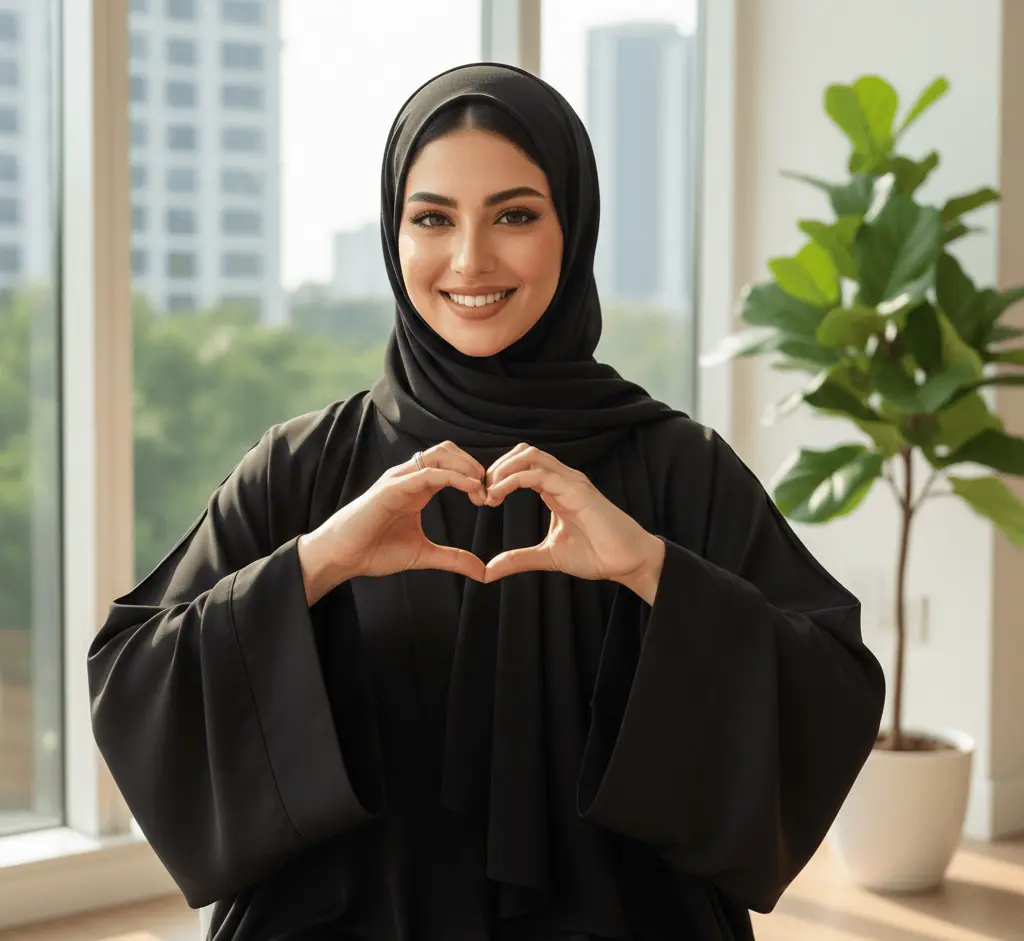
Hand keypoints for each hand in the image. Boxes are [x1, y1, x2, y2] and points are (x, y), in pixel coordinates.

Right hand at [299, 441, 487, 596]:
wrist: (341, 556)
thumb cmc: (374, 551)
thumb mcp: (423, 554)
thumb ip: (453, 558)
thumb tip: (483, 571)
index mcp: (417, 487)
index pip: (452, 465)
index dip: (475, 477)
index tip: (491, 499)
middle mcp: (409, 477)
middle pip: (449, 451)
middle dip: (474, 465)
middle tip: (490, 491)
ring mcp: (400, 479)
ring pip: (440, 455)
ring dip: (467, 467)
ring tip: (482, 489)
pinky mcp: (391, 487)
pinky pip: (427, 473)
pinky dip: (453, 477)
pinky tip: (470, 489)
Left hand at [481, 444, 664, 598]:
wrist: (627, 562)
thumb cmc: (596, 555)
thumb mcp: (548, 556)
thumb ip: (518, 559)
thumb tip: (488, 571)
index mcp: (556, 488)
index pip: (522, 465)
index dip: (498, 476)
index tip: (483, 499)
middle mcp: (563, 479)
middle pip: (523, 452)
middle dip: (496, 467)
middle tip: (481, 493)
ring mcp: (571, 481)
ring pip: (529, 455)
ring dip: (502, 470)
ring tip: (488, 493)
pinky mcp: (577, 489)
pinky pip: (538, 473)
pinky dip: (512, 480)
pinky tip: (498, 495)